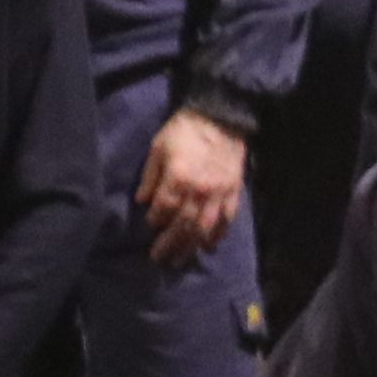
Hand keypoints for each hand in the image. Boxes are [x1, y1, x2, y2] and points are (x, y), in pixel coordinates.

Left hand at [137, 108, 248, 270]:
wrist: (220, 116)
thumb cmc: (183, 130)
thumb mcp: (158, 148)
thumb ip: (150, 177)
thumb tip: (141, 202)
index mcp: (179, 178)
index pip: (164, 209)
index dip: (155, 221)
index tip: (150, 226)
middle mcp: (200, 190)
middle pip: (183, 225)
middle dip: (170, 244)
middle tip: (159, 259)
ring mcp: (219, 193)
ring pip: (205, 228)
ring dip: (191, 246)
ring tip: (181, 260)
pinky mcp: (234, 192)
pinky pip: (227, 220)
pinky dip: (218, 235)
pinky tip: (209, 246)